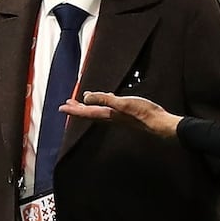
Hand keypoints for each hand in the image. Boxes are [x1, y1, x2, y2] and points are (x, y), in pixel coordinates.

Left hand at [59, 91, 182, 137]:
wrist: (158, 123)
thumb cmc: (142, 113)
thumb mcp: (122, 103)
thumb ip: (104, 99)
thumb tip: (86, 97)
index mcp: (107, 114)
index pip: (86, 112)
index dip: (73, 110)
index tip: (61, 108)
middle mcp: (110, 116)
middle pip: (89, 113)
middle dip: (77, 109)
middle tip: (66, 104)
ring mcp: (117, 116)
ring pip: (97, 111)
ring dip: (87, 107)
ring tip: (80, 102)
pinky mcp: (125, 113)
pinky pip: (108, 108)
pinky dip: (101, 103)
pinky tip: (105, 99)